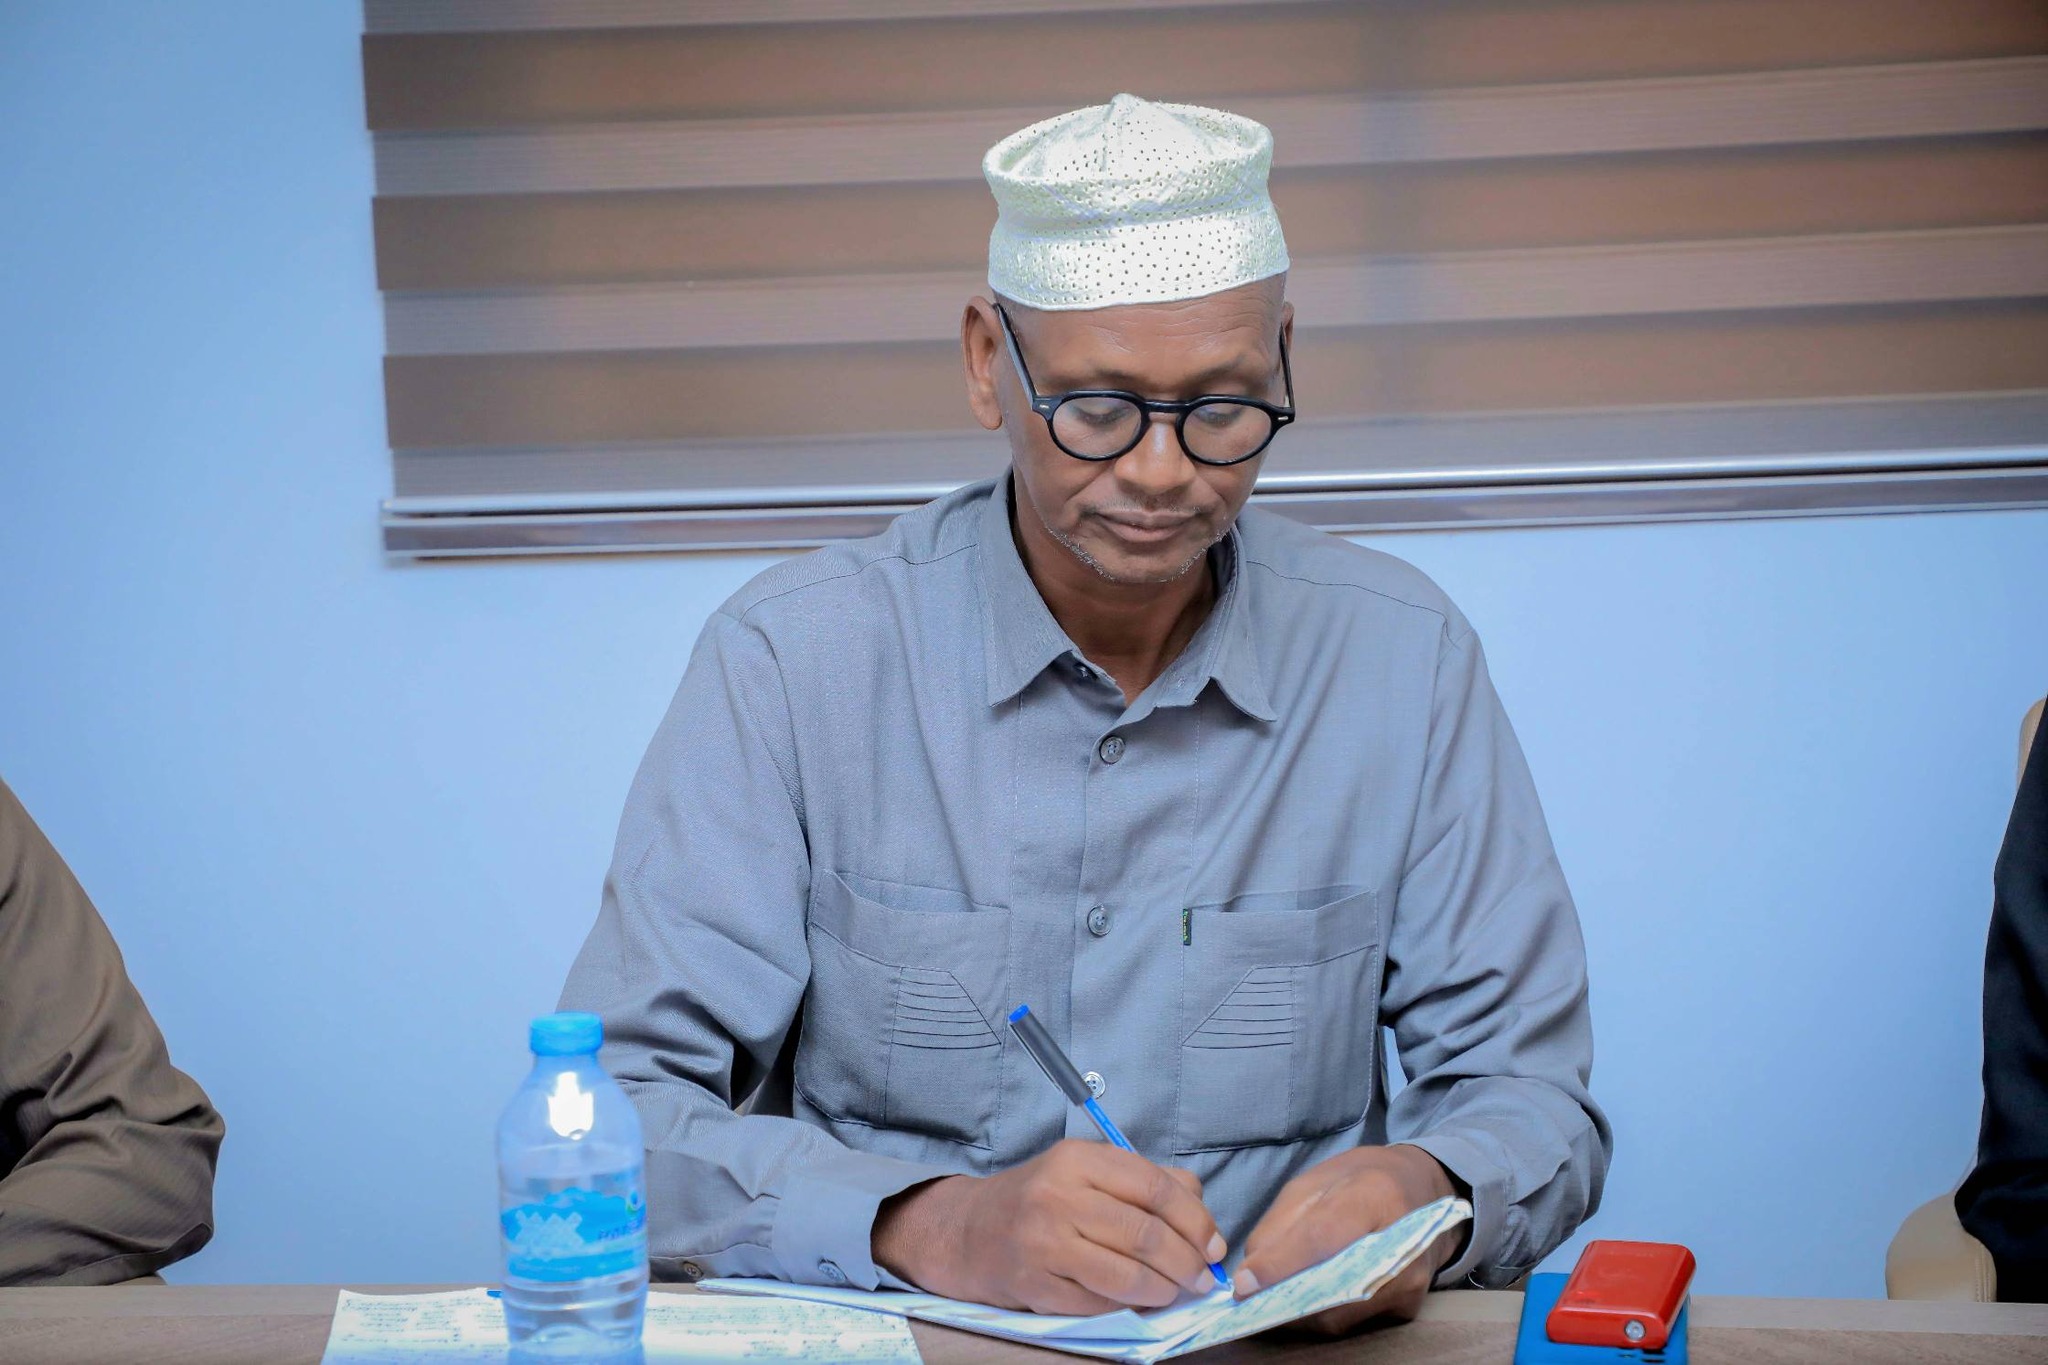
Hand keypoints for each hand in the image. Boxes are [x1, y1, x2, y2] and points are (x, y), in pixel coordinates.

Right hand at [872, 1139, 1226, 1315]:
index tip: (1214, 1244)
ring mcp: (1043, 1243)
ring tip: (1177, 1292)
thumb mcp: (1087, 1171)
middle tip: (1203, 1277)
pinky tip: (1139, 1301)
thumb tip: (1201, 1210)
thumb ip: (1146, 1180)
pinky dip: (1129, 1306)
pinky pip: (1099, 1303)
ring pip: (1127, 1274)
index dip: (1195, 1220)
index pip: (1155, 1187)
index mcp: (1077, 1159)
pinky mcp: (1035, 1285)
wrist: (969, 1231)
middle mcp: (1058, 1196)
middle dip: (1187, 1262)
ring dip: (1165, 1290)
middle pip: (1145, 1234)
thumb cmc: (1040, 1199)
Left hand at [1233, 1144, 1464, 1334]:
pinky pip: (1353, 1322)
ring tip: (1269, 1299)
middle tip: (1249, 1297)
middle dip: (1283, 1296)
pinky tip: (1301, 1300)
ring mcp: (1409, 1281)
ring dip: (1297, 1313)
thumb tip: (1252, 1272)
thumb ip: (1281, 1223)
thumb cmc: (1360, 1180)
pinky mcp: (1408, 1305)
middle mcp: (1401, 1245)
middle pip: (1330, 1287)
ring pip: (1338, 1316)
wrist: (1420, 1191)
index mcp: (1375, 1195)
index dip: (1279, 1264)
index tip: (1244, 1283)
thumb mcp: (1313, 1182)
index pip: (1321, 1238)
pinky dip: (1320, 1315)